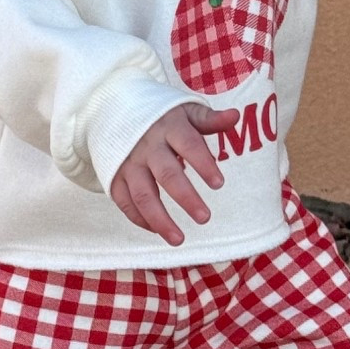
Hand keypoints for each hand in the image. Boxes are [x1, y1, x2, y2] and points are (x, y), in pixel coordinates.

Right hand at [110, 102, 239, 246]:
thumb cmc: (160, 116)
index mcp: (169, 127)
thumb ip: (210, 119)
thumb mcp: (185, 111)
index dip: (203, 164)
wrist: (114, 109)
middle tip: (204, 218)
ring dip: (159, 219)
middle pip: (166, 174)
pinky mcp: (114, 175)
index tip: (219, 184)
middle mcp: (147, 146)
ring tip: (179, 239)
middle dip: (186, 197)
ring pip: (142, 194)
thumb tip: (235, 116)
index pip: (189, 145)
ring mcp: (128, 162)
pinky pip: (124, 201)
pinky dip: (139, 219)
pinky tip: (157, 231)